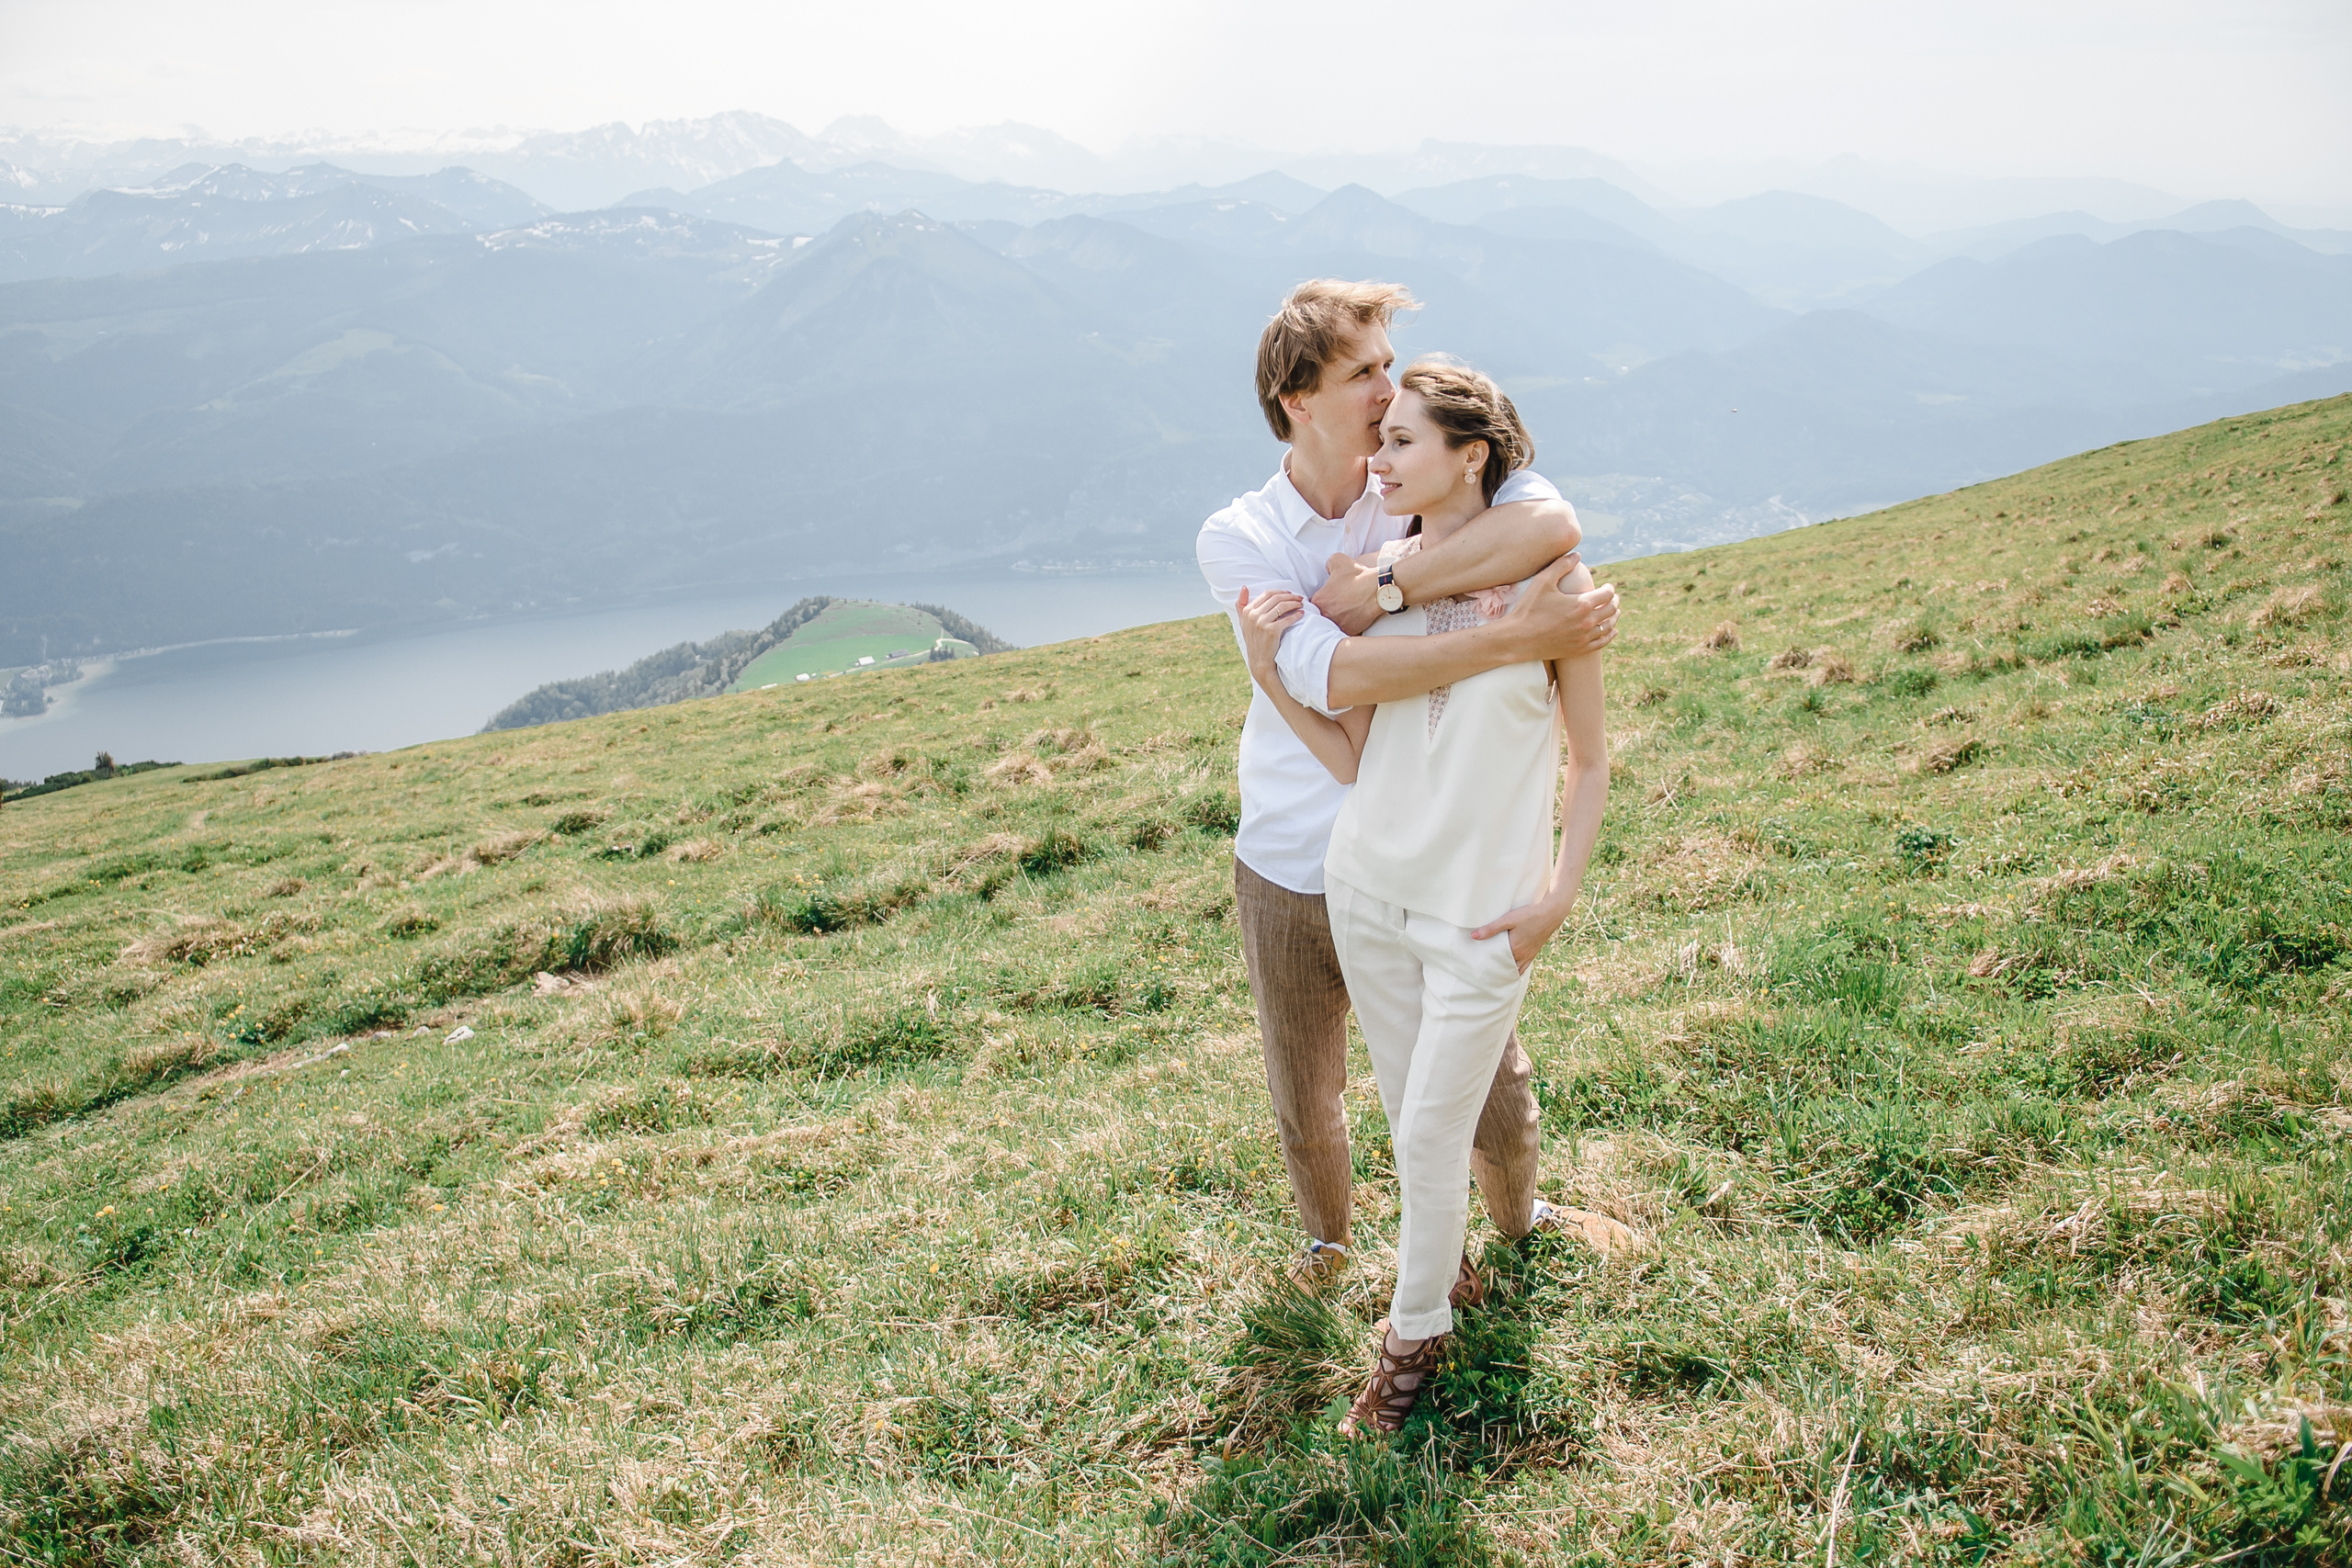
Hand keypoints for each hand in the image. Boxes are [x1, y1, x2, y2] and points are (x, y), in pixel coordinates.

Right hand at [1235, 585, 1305, 683]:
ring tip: (1301, 605)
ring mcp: (1261, 623)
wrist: (1259, 660)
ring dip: (1294, 603)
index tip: (1290, 594)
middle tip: (1299, 598)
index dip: (1281, 592)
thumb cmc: (1254, 640)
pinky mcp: (1271, 631)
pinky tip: (1301, 614)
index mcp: (1247, 611)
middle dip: (1290, 596)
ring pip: (1282, 606)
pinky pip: (1287, 619)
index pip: (1267, 594)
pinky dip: (1296, 615)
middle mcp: (1253, 615)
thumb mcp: (1243, 622)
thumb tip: (1244, 587)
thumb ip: (1241, 604)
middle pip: (1276, 598)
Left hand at [1311, 552, 1385, 635]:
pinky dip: (1349, 627)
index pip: (1313, 604)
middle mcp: (1325, 616)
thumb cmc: (1358, 575)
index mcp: (1319, 601)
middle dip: (1328, 612)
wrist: (1379, 589)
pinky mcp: (1350, 632)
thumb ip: (1328, 564)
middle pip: (1321, 616)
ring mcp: (1338, 626)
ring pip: (1333, 625)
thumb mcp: (1338, 560)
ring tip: (1347, 613)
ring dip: (1337, 620)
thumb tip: (1328, 569)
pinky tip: (1354, 620)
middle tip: (1338, 606)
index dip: (1322, 601)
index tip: (1330, 598)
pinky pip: (1345, 632)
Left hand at [1469, 900, 1567, 972]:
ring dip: (1504, 970)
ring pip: (1514, 969)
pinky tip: (1509, 969)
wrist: (1552, 913)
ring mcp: (1528, 955)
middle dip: (1494, 969)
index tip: (1477, 967)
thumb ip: (1491, 928)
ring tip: (1493, 971)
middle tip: (1482, 970)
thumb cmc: (1530, 915)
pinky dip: (1515, 970)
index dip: (1487, 965)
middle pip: (1504, 967)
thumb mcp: (1509, 919)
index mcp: (1514, 949)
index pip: (1496, 962)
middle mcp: (1522, 956)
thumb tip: (1474, 936)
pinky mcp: (1533, 952)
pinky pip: (1523, 967)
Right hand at [1503, 552, 1617, 659]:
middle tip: (1612, 597)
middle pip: (1611, 610)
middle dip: (1614, 601)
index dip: (1609, 589)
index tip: (1607, 586)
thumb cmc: (1529, 608)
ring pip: (1608, 626)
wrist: (1518, 638)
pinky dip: (1610, 635)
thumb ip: (1561, 565)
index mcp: (1582, 604)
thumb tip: (1577, 555)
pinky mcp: (1579, 649)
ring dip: (1614, 617)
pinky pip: (1601, 642)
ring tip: (1614, 611)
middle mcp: (1587, 622)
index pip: (1607, 594)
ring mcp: (1584, 637)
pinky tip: (1612, 630)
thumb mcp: (1543, 581)